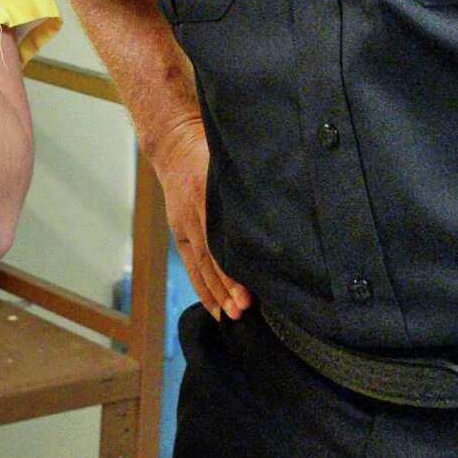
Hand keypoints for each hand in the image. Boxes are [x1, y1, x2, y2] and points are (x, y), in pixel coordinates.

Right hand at [152, 115, 250, 321]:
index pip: (218, 238)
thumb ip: (250, 182)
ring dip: (215, 292)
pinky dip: (202, 287)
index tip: (247, 289)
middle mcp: (193, 211)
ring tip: (232, 316)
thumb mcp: (231, 158)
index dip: (230, 267)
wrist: (174, 141)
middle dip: (226, 286)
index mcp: (205, 192)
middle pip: (210, 256)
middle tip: (245, 310)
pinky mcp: (180, 231)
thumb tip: (283, 206)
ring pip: (199, 265)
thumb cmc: (211, 148)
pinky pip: (191, 264)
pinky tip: (214, 306)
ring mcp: (183, 223)